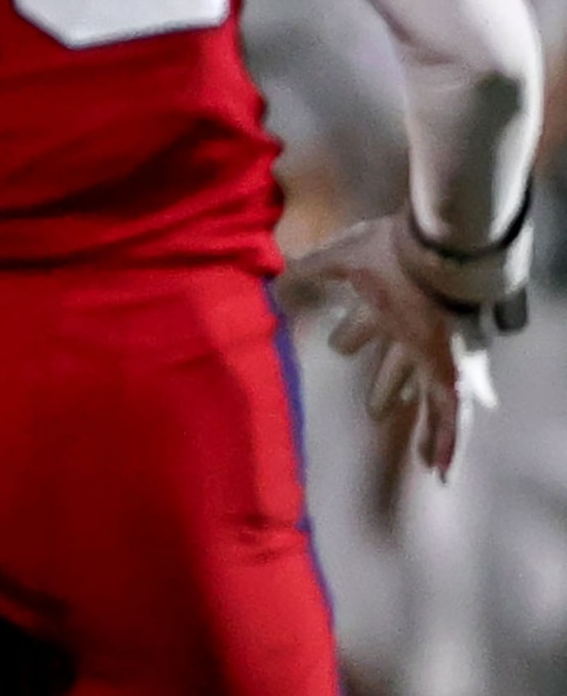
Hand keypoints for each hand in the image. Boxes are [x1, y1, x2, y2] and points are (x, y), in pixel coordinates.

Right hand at [284, 214, 503, 478]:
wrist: (435, 261)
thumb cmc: (386, 257)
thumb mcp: (339, 259)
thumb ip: (309, 268)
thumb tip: (277, 279)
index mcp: (383, 301)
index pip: (364, 322)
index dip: (350, 335)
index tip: (337, 348)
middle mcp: (409, 330)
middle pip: (394, 363)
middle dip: (384, 383)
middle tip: (373, 409)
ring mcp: (432, 355)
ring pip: (423, 392)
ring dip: (415, 419)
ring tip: (408, 447)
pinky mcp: (449, 375)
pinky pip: (449, 415)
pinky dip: (445, 442)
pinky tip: (439, 469)